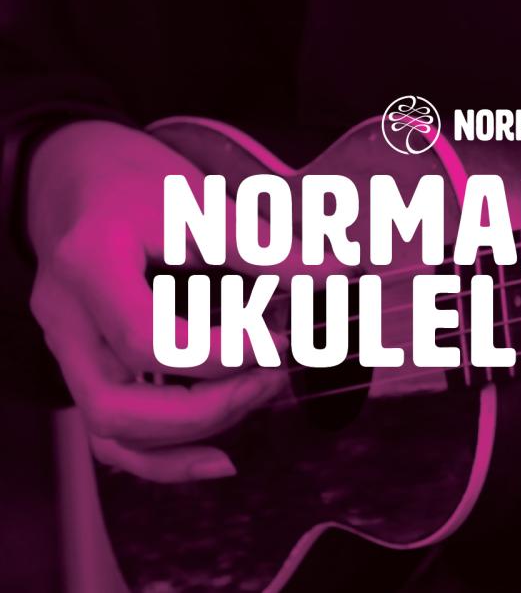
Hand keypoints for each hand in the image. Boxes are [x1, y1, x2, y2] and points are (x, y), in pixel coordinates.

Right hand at [26, 121, 336, 481]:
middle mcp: (66, 318)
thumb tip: (335, 273)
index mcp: (90, 265)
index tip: (276, 341)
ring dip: (191, 436)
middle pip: (118, 405)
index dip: (220, 355)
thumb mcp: (201, 201)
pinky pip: (110, 437)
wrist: (81, 180)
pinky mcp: (84, 370)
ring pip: (110, 432)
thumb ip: (265, 246)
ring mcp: (67, 351)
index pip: (147, 340)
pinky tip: (219, 459)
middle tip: (273, 375)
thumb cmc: (138, 188)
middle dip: (209, 407)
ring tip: (257, 397)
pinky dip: (163, 459)